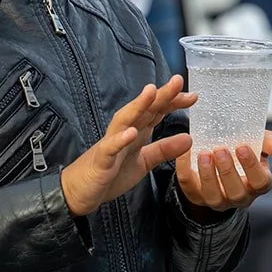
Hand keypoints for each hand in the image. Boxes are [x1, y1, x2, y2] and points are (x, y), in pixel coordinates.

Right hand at [61, 76, 194, 217]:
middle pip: (143, 110)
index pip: (156, 112)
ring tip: (152, 93)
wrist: (79, 191)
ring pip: (125, 121)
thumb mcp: (143, 162)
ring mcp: (111, 145)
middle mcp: (123, 133)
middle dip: (159, 95)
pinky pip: (110, 149)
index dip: (173, 102)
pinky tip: (131, 133)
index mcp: (135, 133)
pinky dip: (119, 140)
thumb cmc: (109, 174)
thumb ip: (164, 150)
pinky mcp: (101, 161)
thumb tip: (189, 138)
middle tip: (177, 80)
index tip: (192, 96)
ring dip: (138, 106)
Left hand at [175, 134, 271, 212]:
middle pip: (236, 193)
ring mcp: (218, 200)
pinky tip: (185, 153)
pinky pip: (189, 188)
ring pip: (213, 196)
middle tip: (220, 150)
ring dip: (208, 176)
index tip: (242, 147)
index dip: (252, 166)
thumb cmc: (243, 151)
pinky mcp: (197, 196)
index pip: (260, 182)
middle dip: (228, 172)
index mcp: (258, 184)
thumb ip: (268, 142)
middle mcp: (239, 196)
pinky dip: (185, 171)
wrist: (220, 159)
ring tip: (203, 154)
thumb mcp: (258, 144)